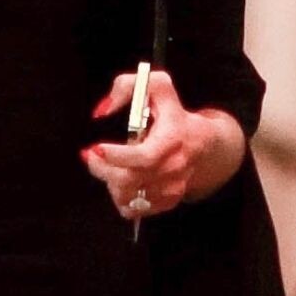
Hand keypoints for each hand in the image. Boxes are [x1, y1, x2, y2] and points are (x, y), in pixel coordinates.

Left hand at [81, 69, 244, 220]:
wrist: (204, 145)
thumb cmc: (175, 115)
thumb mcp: (158, 88)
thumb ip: (127, 86)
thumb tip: (103, 109)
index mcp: (172, 140)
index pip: (144, 157)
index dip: (117, 156)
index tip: (96, 148)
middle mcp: (173, 169)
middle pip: (128, 180)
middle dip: (102, 169)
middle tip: (91, 155)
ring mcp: (170, 189)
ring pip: (126, 197)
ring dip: (110, 182)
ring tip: (110, 165)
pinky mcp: (165, 203)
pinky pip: (132, 209)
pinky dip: (120, 196)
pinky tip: (122, 179)